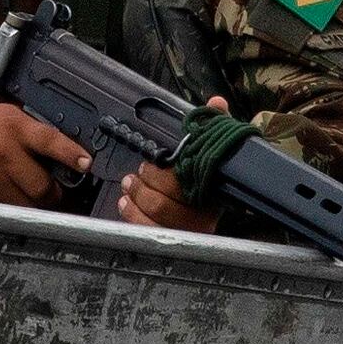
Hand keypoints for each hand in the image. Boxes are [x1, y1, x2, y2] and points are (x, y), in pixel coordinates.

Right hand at [0, 102, 90, 203]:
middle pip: (45, 186)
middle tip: (61, 193)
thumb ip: (31, 131)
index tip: (86, 165)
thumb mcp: (3, 115)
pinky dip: (16, 209)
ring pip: (30, 206)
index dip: (72, 155)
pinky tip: (13, 201)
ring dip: (38, 206)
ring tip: (38, 200)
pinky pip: (8, 211)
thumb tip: (64, 151)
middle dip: (57, 194)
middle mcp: (2, 153)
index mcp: (11, 126)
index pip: (51, 141)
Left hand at [110, 93, 239, 229]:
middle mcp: (202, 213)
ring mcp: (188, 230)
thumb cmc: (208, 181)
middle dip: (148, 181)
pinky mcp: (172, 241)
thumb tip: (216, 102)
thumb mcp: (212, 153)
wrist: (216, 223)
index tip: (156, 161)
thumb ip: (213, 126)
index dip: (166, 170)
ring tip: (130, 185)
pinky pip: (148, 231)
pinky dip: (133, 215)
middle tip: (139, 171)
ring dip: (138, 196)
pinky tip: (126, 203)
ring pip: (157, 214)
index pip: (189, 178)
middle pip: (169, 198)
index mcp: (213, 189)